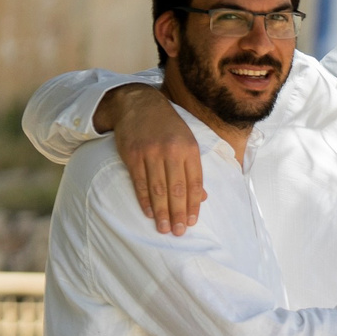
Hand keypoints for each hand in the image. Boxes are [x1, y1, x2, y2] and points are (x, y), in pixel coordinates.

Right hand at [96, 84, 205, 234]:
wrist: (140, 103)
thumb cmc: (169, 128)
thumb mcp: (188, 143)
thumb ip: (194, 169)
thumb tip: (203, 198)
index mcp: (190, 150)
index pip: (195, 184)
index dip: (193, 205)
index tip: (191, 222)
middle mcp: (172, 152)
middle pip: (177, 189)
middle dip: (178, 213)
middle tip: (178, 232)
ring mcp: (151, 153)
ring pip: (158, 188)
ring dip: (161, 211)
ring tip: (163, 228)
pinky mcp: (132, 154)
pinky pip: (139, 181)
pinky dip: (145, 199)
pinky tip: (149, 212)